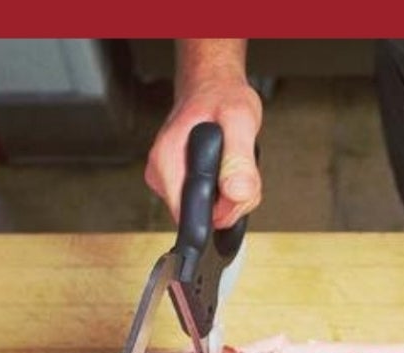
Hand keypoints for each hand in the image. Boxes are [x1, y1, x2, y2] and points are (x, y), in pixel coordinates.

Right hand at [145, 62, 263, 227]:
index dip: (222, 212)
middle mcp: (163, 174)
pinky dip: (229, 191)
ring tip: (234, 162)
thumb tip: (237, 193)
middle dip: (233, 201)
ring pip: (212, 211)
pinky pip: (213, 203)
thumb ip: (238, 158)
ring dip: (233, 195)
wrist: (212, 86)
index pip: (191, 216)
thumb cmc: (220, 96)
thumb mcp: (239, 120)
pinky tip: (228, 169)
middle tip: (241, 168)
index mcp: (167, 161)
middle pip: (205, 216)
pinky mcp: (182, 183)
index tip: (236, 191)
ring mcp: (171, 180)